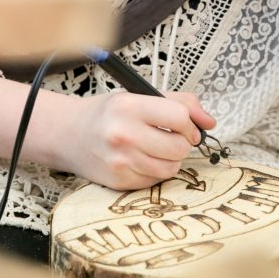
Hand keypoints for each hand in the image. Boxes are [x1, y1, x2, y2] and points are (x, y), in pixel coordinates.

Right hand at [61, 91, 215, 189]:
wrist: (68, 134)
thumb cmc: (108, 113)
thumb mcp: (138, 95)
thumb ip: (180, 102)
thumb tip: (210, 122)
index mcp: (128, 107)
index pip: (179, 116)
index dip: (189, 122)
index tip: (184, 125)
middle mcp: (122, 134)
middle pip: (179, 147)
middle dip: (183, 143)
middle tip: (172, 137)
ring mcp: (120, 161)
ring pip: (171, 168)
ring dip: (171, 159)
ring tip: (157, 148)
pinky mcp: (120, 182)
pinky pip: (156, 180)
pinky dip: (156, 171)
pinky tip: (142, 159)